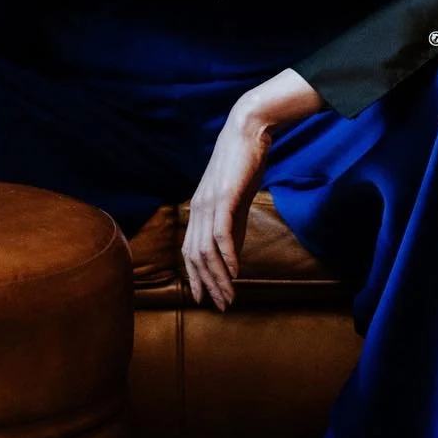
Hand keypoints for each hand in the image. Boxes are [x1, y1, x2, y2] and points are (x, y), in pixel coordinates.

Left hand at [182, 98, 270, 311]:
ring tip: (230, 296)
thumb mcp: (236, 200)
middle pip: (195, 256)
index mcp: (198, 209)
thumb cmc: (243, 164)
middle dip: (208, 284)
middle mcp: (198, 208)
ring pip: (206, 249)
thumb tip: (232, 255)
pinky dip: (227, 256)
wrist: (248, 131)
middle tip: (221, 305)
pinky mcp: (224, 197)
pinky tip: (235, 272)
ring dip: (219, 277)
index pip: (189, 251)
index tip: (205, 299)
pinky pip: (221, 233)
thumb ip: (232, 225)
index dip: (196, 277)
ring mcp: (208, 202)